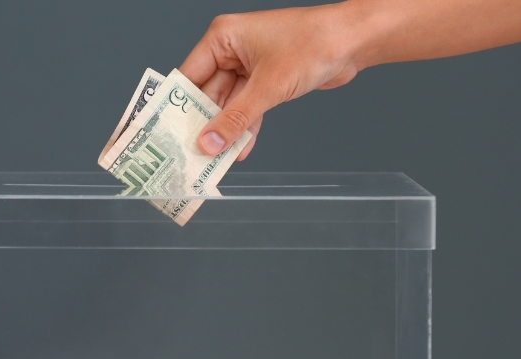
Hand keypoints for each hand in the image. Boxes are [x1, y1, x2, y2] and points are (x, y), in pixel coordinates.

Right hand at [181, 5, 366, 160]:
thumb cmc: (314, 43)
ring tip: (215, 159)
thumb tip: (208, 142)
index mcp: (223, 37)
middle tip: (192, 154)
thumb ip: (236, 118)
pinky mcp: (266, 80)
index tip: (167, 134)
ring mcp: (249, 65)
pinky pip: (248, 108)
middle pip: (207, 94)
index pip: (188, 76)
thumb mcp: (268, 86)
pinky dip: (245, 128)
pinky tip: (241, 150)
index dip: (177, 107)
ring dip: (226, 131)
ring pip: (229, 105)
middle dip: (204, 125)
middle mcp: (232, 49)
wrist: (353, 41)